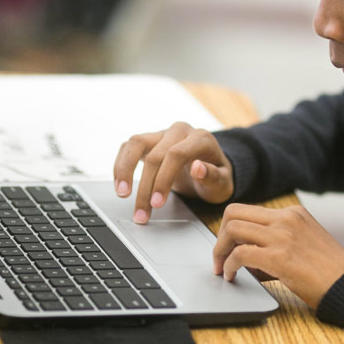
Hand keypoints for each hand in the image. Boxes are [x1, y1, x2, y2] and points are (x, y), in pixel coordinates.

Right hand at [113, 122, 232, 223]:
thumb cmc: (217, 176)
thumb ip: (212, 176)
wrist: (211, 168)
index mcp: (201, 138)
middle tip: (143, 212)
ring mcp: (163, 133)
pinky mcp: (149, 141)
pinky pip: (129, 146)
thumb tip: (197, 168)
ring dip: (125, 170)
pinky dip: (121, 164)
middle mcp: (180, 131)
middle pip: (156, 154)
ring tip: (122, 194)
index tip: (157, 203)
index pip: (176, 154)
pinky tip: (120, 184)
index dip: (163, 179)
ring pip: (136, 143)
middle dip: (146, 187)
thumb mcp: (223, 182)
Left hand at [213, 203, 343, 308]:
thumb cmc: (329, 272)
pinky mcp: (279, 257)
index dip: (231, 229)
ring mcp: (283, 235)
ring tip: (222, 268)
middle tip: (219, 257)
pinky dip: (229, 266)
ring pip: (232, 229)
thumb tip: (245, 257)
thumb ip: (276, 242)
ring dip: (220, 250)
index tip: (228, 247)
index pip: (248, 210)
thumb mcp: (304, 243)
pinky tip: (232, 276)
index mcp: (293, 212)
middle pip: (234, 213)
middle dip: (220, 236)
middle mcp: (286, 218)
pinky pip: (240, 254)